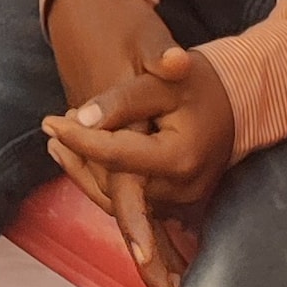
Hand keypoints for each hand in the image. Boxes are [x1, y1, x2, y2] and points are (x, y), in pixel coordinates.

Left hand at [42, 43, 234, 286]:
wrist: (236, 103)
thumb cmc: (198, 85)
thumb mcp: (164, 81)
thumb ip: (124, 99)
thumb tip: (83, 117)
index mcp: (178, 160)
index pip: (118, 155)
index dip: (81, 139)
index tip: (50, 120)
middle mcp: (178, 191)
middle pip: (114, 184)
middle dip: (79, 157)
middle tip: (50, 127)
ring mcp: (177, 203)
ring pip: (119, 197)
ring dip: (85, 170)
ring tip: (56, 139)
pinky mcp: (173, 204)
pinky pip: (131, 198)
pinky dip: (103, 177)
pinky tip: (78, 155)